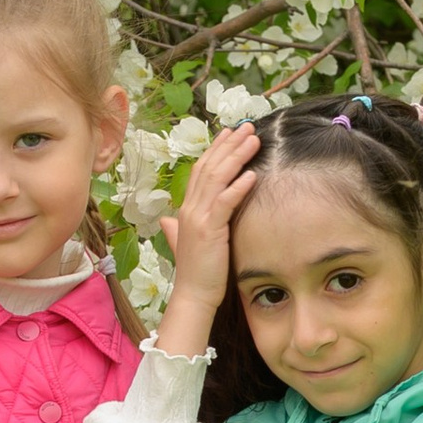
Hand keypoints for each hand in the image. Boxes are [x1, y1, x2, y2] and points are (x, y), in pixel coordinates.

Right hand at [156, 121, 262, 354]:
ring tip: (254, 141)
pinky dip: (237, 187)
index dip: (217, 149)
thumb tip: (169, 222)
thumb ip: (179, 229)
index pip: (201, 170)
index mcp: (187, 209)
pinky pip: (224, 203)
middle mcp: (190, 209)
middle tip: (248, 126)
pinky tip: (251, 175)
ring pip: (217, 179)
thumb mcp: (188, 244)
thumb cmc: (199, 272)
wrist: (194, 296)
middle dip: (229, 144)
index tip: (232, 132)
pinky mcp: (209, 231)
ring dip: (236, 157)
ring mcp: (198, 218)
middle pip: (210, 167)